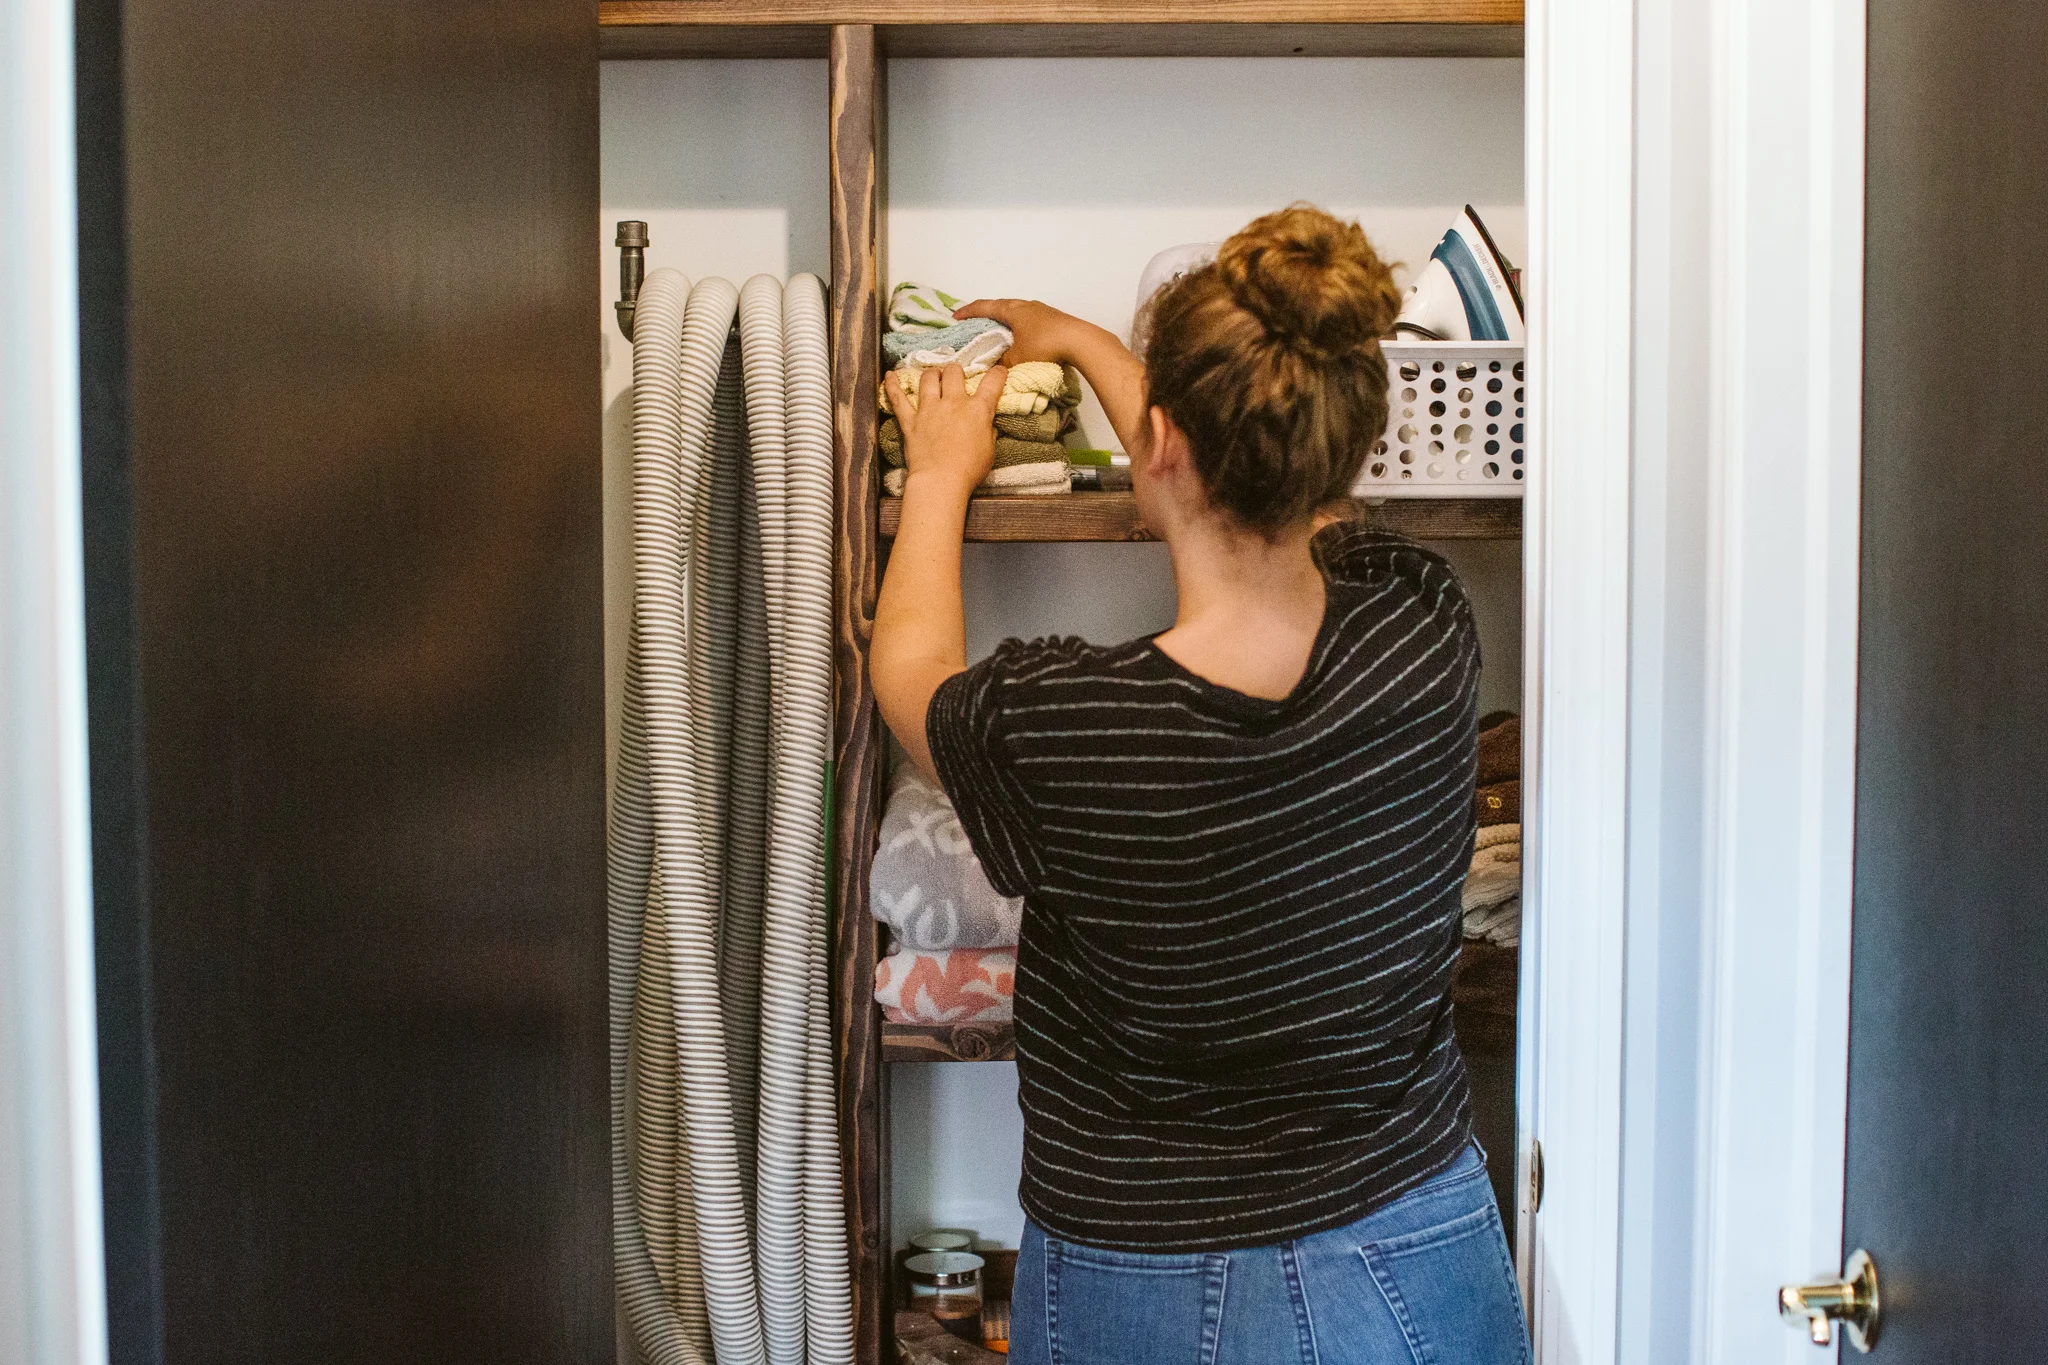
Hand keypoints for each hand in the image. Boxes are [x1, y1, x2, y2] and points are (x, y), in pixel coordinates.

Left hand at [885, 362, 1006, 497]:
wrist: (941, 481)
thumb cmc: (969, 470)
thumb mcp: (990, 451)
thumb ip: (988, 431)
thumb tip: (986, 423)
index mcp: (978, 410)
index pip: (992, 382)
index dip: (998, 373)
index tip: (998, 371)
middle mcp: (954, 402)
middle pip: (954, 371)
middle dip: (955, 371)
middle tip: (955, 377)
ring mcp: (929, 409)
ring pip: (928, 378)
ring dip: (932, 374)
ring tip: (933, 376)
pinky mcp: (910, 420)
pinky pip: (898, 398)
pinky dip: (893, 385)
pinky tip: (890, 375)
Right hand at [954, 298, 1088, 365]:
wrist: (1081, 343)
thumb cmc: (1046, 345)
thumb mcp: (1017, 358)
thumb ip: (1001, 363)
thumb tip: (993, 367)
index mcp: (1012, 309)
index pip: (984, 307)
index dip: (967, 312)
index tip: (955, 317)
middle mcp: (1025, 305)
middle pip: (1000, 306)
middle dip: (985, 315)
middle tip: (974, 324)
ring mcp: (1041, 311)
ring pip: (1016, 313)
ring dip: (1003, 321)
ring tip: (996, 332)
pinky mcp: (1053, 320)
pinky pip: (1028, 320)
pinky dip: (1018, 327)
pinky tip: (1019, 338)